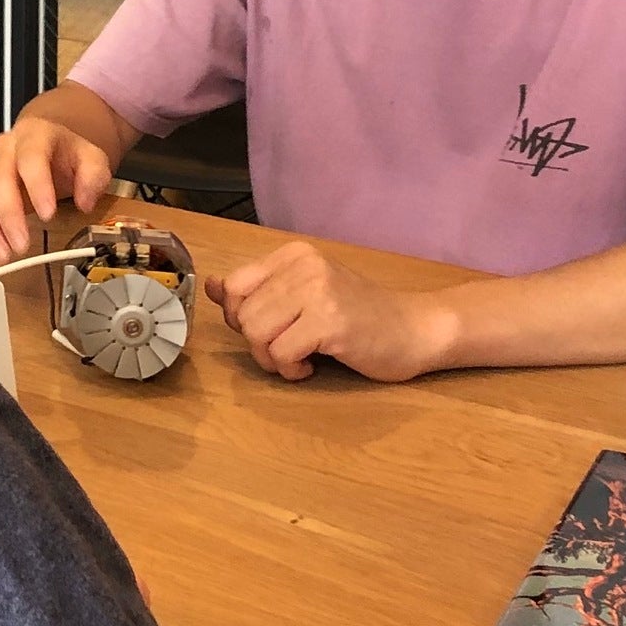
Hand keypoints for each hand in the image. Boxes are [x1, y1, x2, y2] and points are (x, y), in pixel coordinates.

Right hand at [0, 114, 115, 259]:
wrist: (46, 145)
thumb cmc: (66, 155)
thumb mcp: (92, 158)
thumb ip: (93, 176)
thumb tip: (84, 202)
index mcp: (33, 136)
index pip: (30, 158)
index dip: (37, 186)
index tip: (48, 215)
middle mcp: (1, 152)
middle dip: (8, 216)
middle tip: (22, 245)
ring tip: (4, 254)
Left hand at [204, 242, 452, 382]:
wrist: (415, 329)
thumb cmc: (359, 317)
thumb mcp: (304, 295)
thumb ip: (259, 291)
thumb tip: (210, 287)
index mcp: (294, 255)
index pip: (234, 285)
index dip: (240, 318)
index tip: (268, 330)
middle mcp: (304, 266)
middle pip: (243, 315)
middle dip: (258, 344)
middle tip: (288, 351)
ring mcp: (318, 291)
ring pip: (256, 333)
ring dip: (272, 360)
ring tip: (298, 360)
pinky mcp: (330, 321)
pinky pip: (282, 353)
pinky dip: (291, 371)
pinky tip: (312, 366)